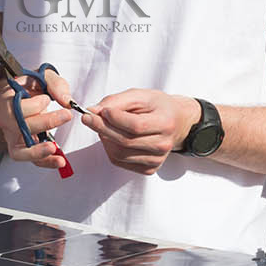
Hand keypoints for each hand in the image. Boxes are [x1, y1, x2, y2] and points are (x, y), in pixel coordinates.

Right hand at [0, 72, 73, 171]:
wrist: (20, 97)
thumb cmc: (29, 87)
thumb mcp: (42, 77)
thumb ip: (55, 84)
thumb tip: (66, 100)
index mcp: (6, 101)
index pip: (17, 107)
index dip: (34, 104)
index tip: (47, 99)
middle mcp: (6, 121)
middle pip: (21, 128)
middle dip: (46, 122)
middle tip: (66, 115)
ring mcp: (12, 137)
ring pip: (20, 150)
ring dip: (37, 151)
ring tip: (54, 148)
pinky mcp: (23, 148)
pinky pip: (31, 160)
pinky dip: (45, 162)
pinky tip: (59, 161)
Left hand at [81, 90, 197, 175]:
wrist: (176, 122)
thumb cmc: (157, 107)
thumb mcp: (140, 95)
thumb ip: (117, 101)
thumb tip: (94, 111)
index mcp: (165, 123)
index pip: (135, 126)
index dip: (114, 119)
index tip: (98, 110)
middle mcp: (163, 145)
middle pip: (124, 141)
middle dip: (102, 128)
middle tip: (88, 118)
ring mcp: (156, 160)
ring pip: (119, 153)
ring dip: (105, 139)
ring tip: (104, 126)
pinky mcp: (148, 169)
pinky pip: (119, 161)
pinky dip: (110, 149)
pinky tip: (113, 138)